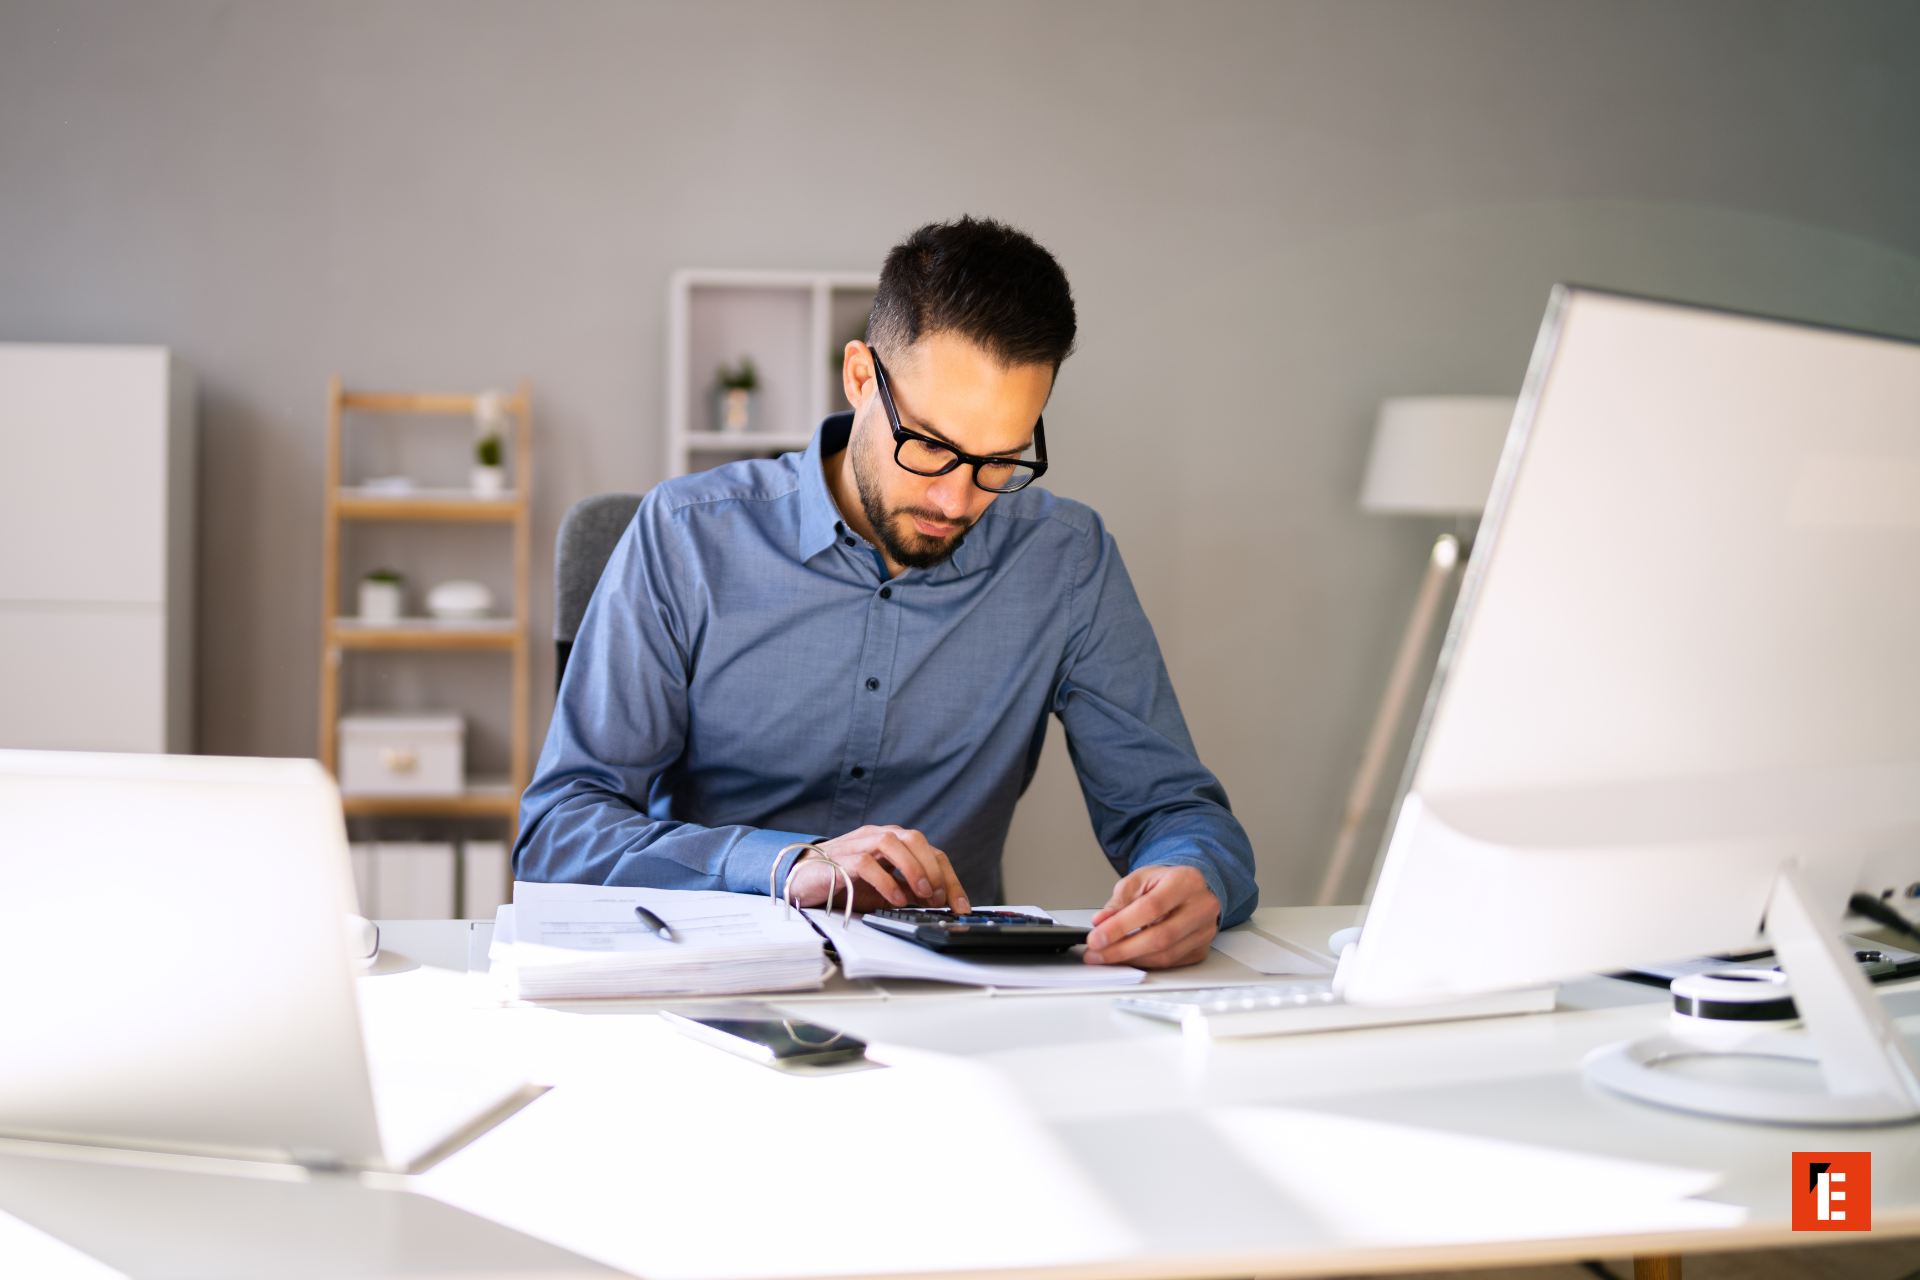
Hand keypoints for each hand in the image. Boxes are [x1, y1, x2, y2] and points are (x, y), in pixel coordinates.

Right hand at [785, 826, 971, 913]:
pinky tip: (895, 899)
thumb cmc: (846, 882)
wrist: (803, 879)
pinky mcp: (840, 859)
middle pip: (915, 839)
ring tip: (922, 894)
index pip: (930, 851)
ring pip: (892, 841)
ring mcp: (858, 844)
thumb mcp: (885, 889)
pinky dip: (885, 881)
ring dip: (912, 868)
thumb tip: (939, 904)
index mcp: (894, 842)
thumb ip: (909, 891)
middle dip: (933, 869)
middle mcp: (878, 836)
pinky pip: (867, 863)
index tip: (961, 905)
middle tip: (939, 898)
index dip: (950, 878)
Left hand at [1084, 865, 1218, 968]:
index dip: (1120, 926)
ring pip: (1165, 955)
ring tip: (1106, 956)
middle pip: (1160, 937)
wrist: (1190, 888)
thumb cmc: (1165, 882)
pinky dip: (1144, 962)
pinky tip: (1127, 958)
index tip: (1096, 938)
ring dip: (1130, 959)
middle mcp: (1202, 907)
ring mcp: (1205, 931)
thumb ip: (1119, 902)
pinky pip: (1169, 962)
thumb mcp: (1138, 881)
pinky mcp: (1201, 949)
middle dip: (1122, 949)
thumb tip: (1100, 922)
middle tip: (1096, 953)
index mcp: (1186, 882)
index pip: (1150, 908)